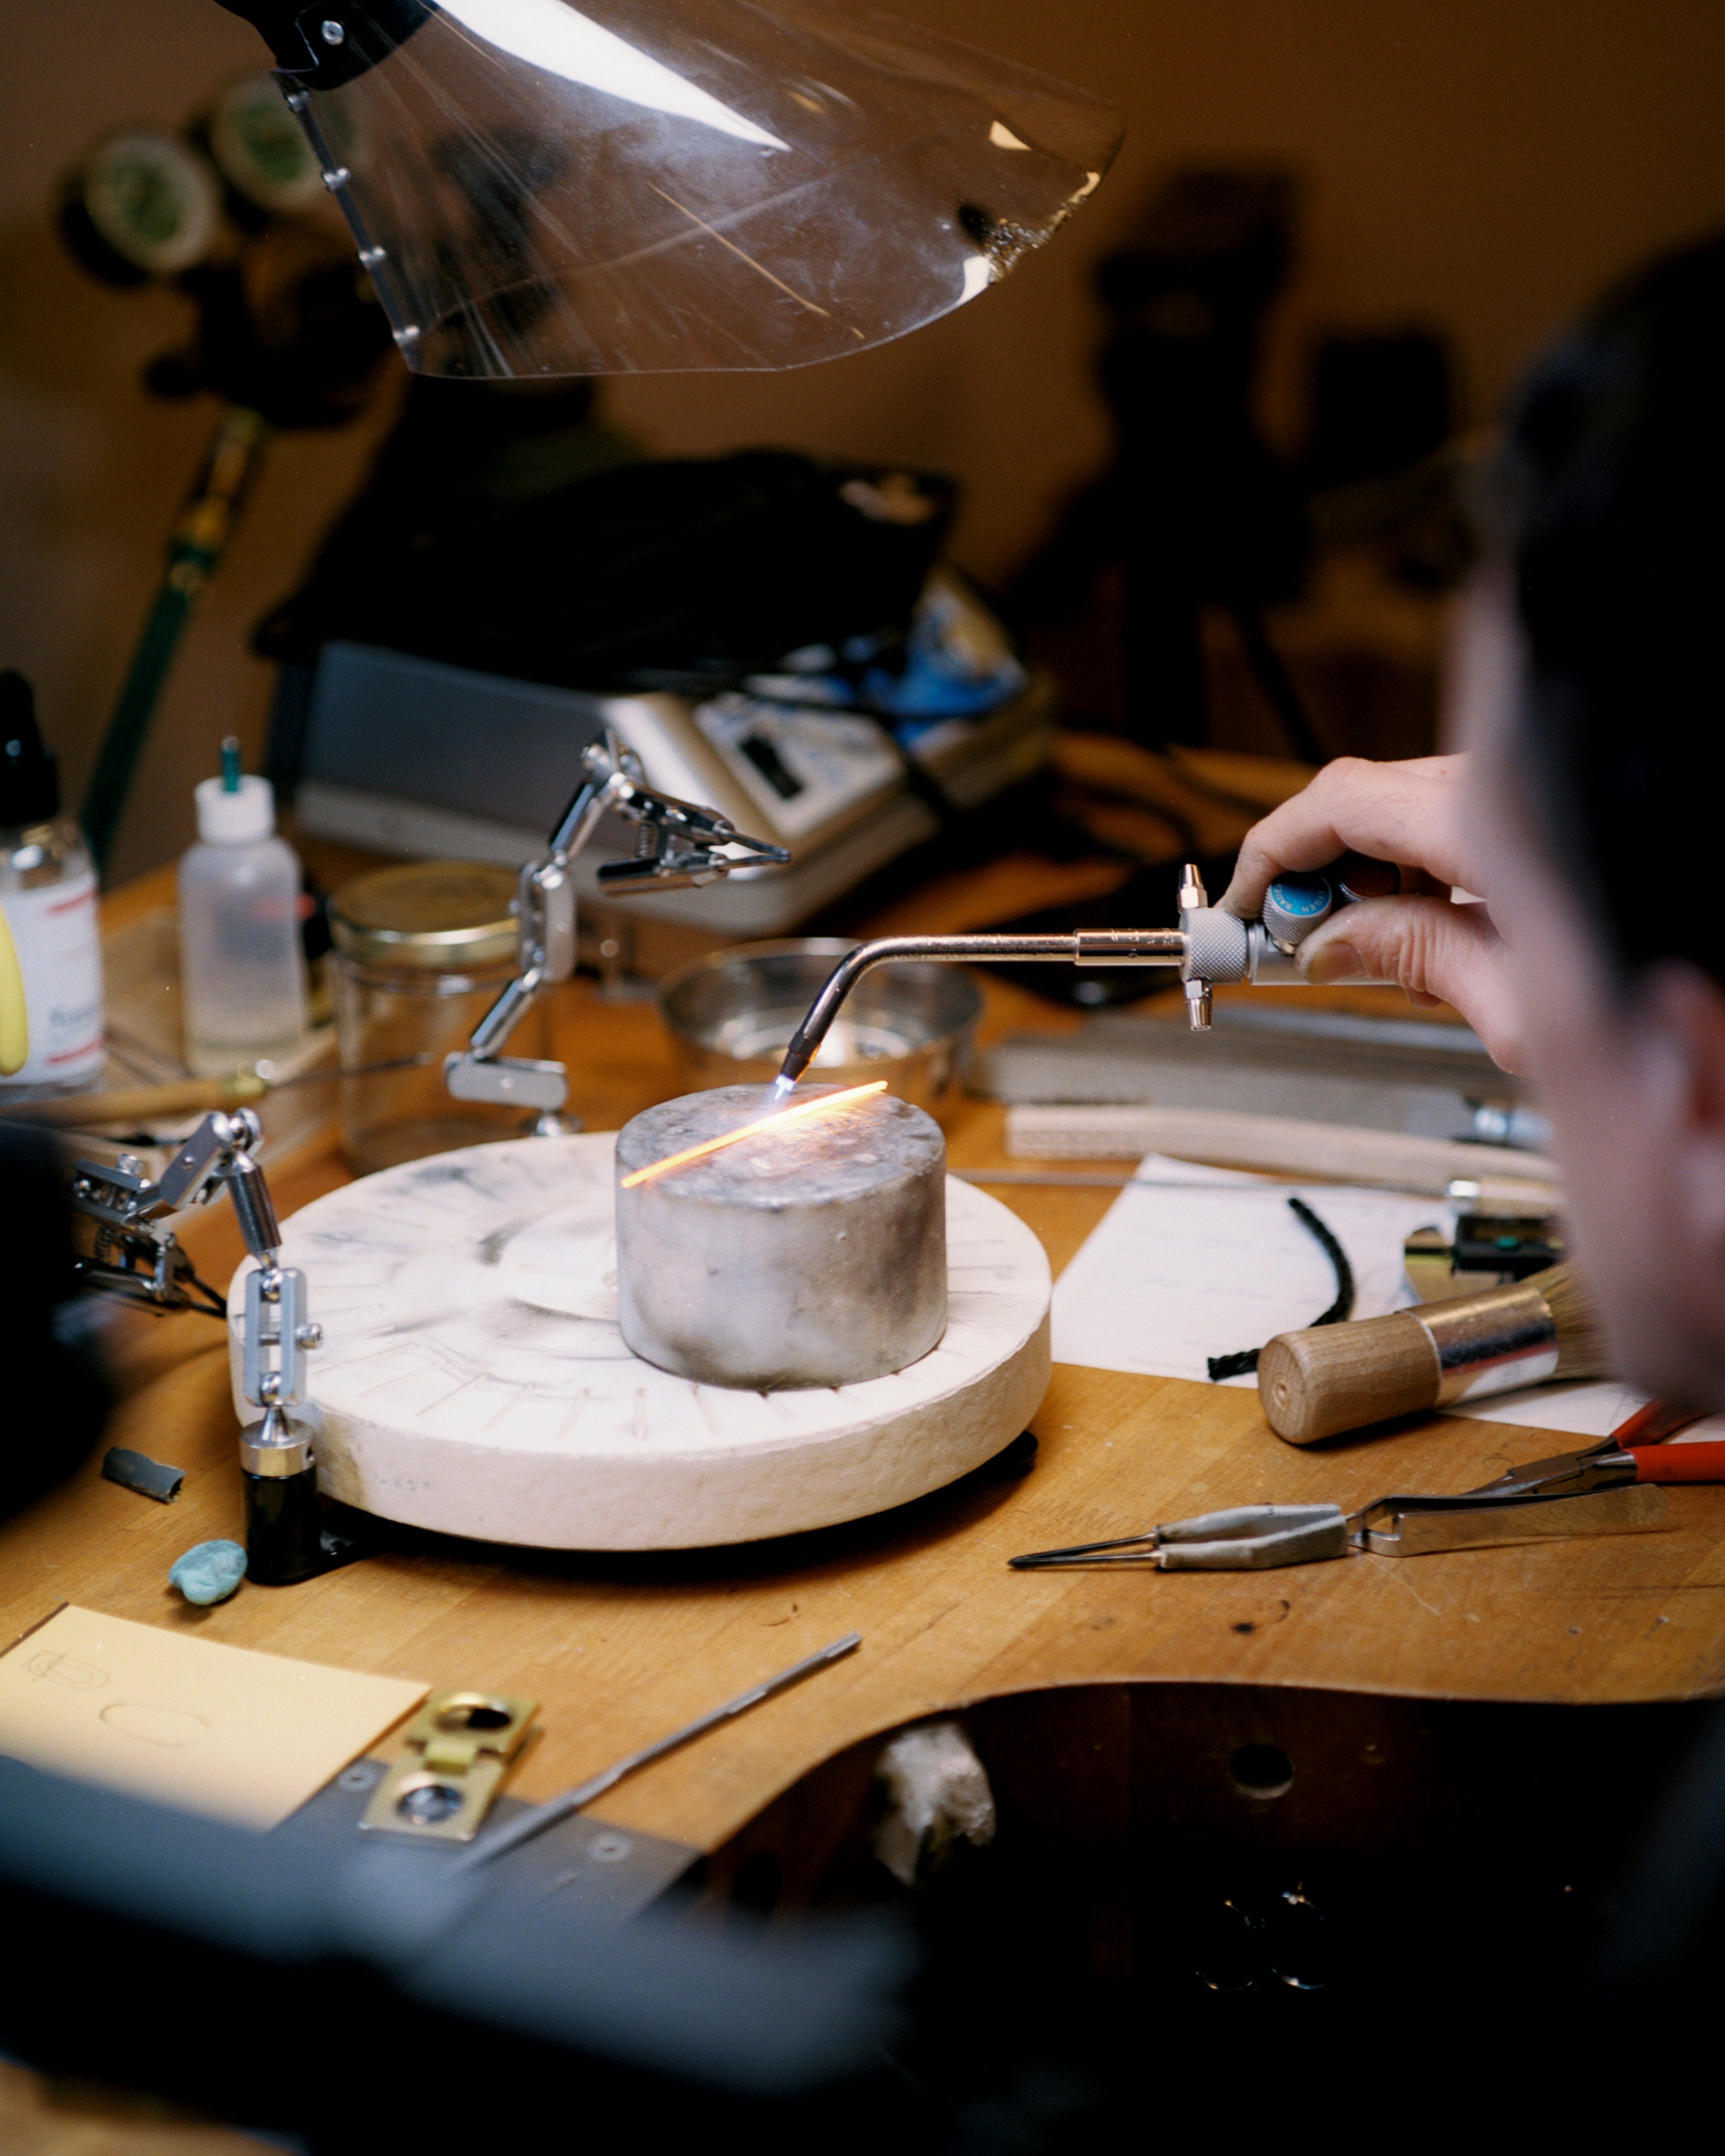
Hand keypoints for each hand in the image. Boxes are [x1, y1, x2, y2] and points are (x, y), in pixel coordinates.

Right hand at [1218, 754, 1522, 1069]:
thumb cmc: (1680, 999)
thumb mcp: (1523, 1011)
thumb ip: (1416, 957)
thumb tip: (1333, 944)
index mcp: (1494, 826)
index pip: (1343, 802)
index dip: (1273, 853)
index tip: (1243, 907)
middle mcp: (1516, 786)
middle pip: (1370, 798)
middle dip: (1320, 873)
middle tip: (1304, 948)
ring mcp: (1536, 790)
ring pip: (1413, 808)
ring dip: (1377, 879)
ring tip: (1390, 960)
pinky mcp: (1550, 808)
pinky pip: (1462, 819)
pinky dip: (1428, 871)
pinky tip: (1443, 935)